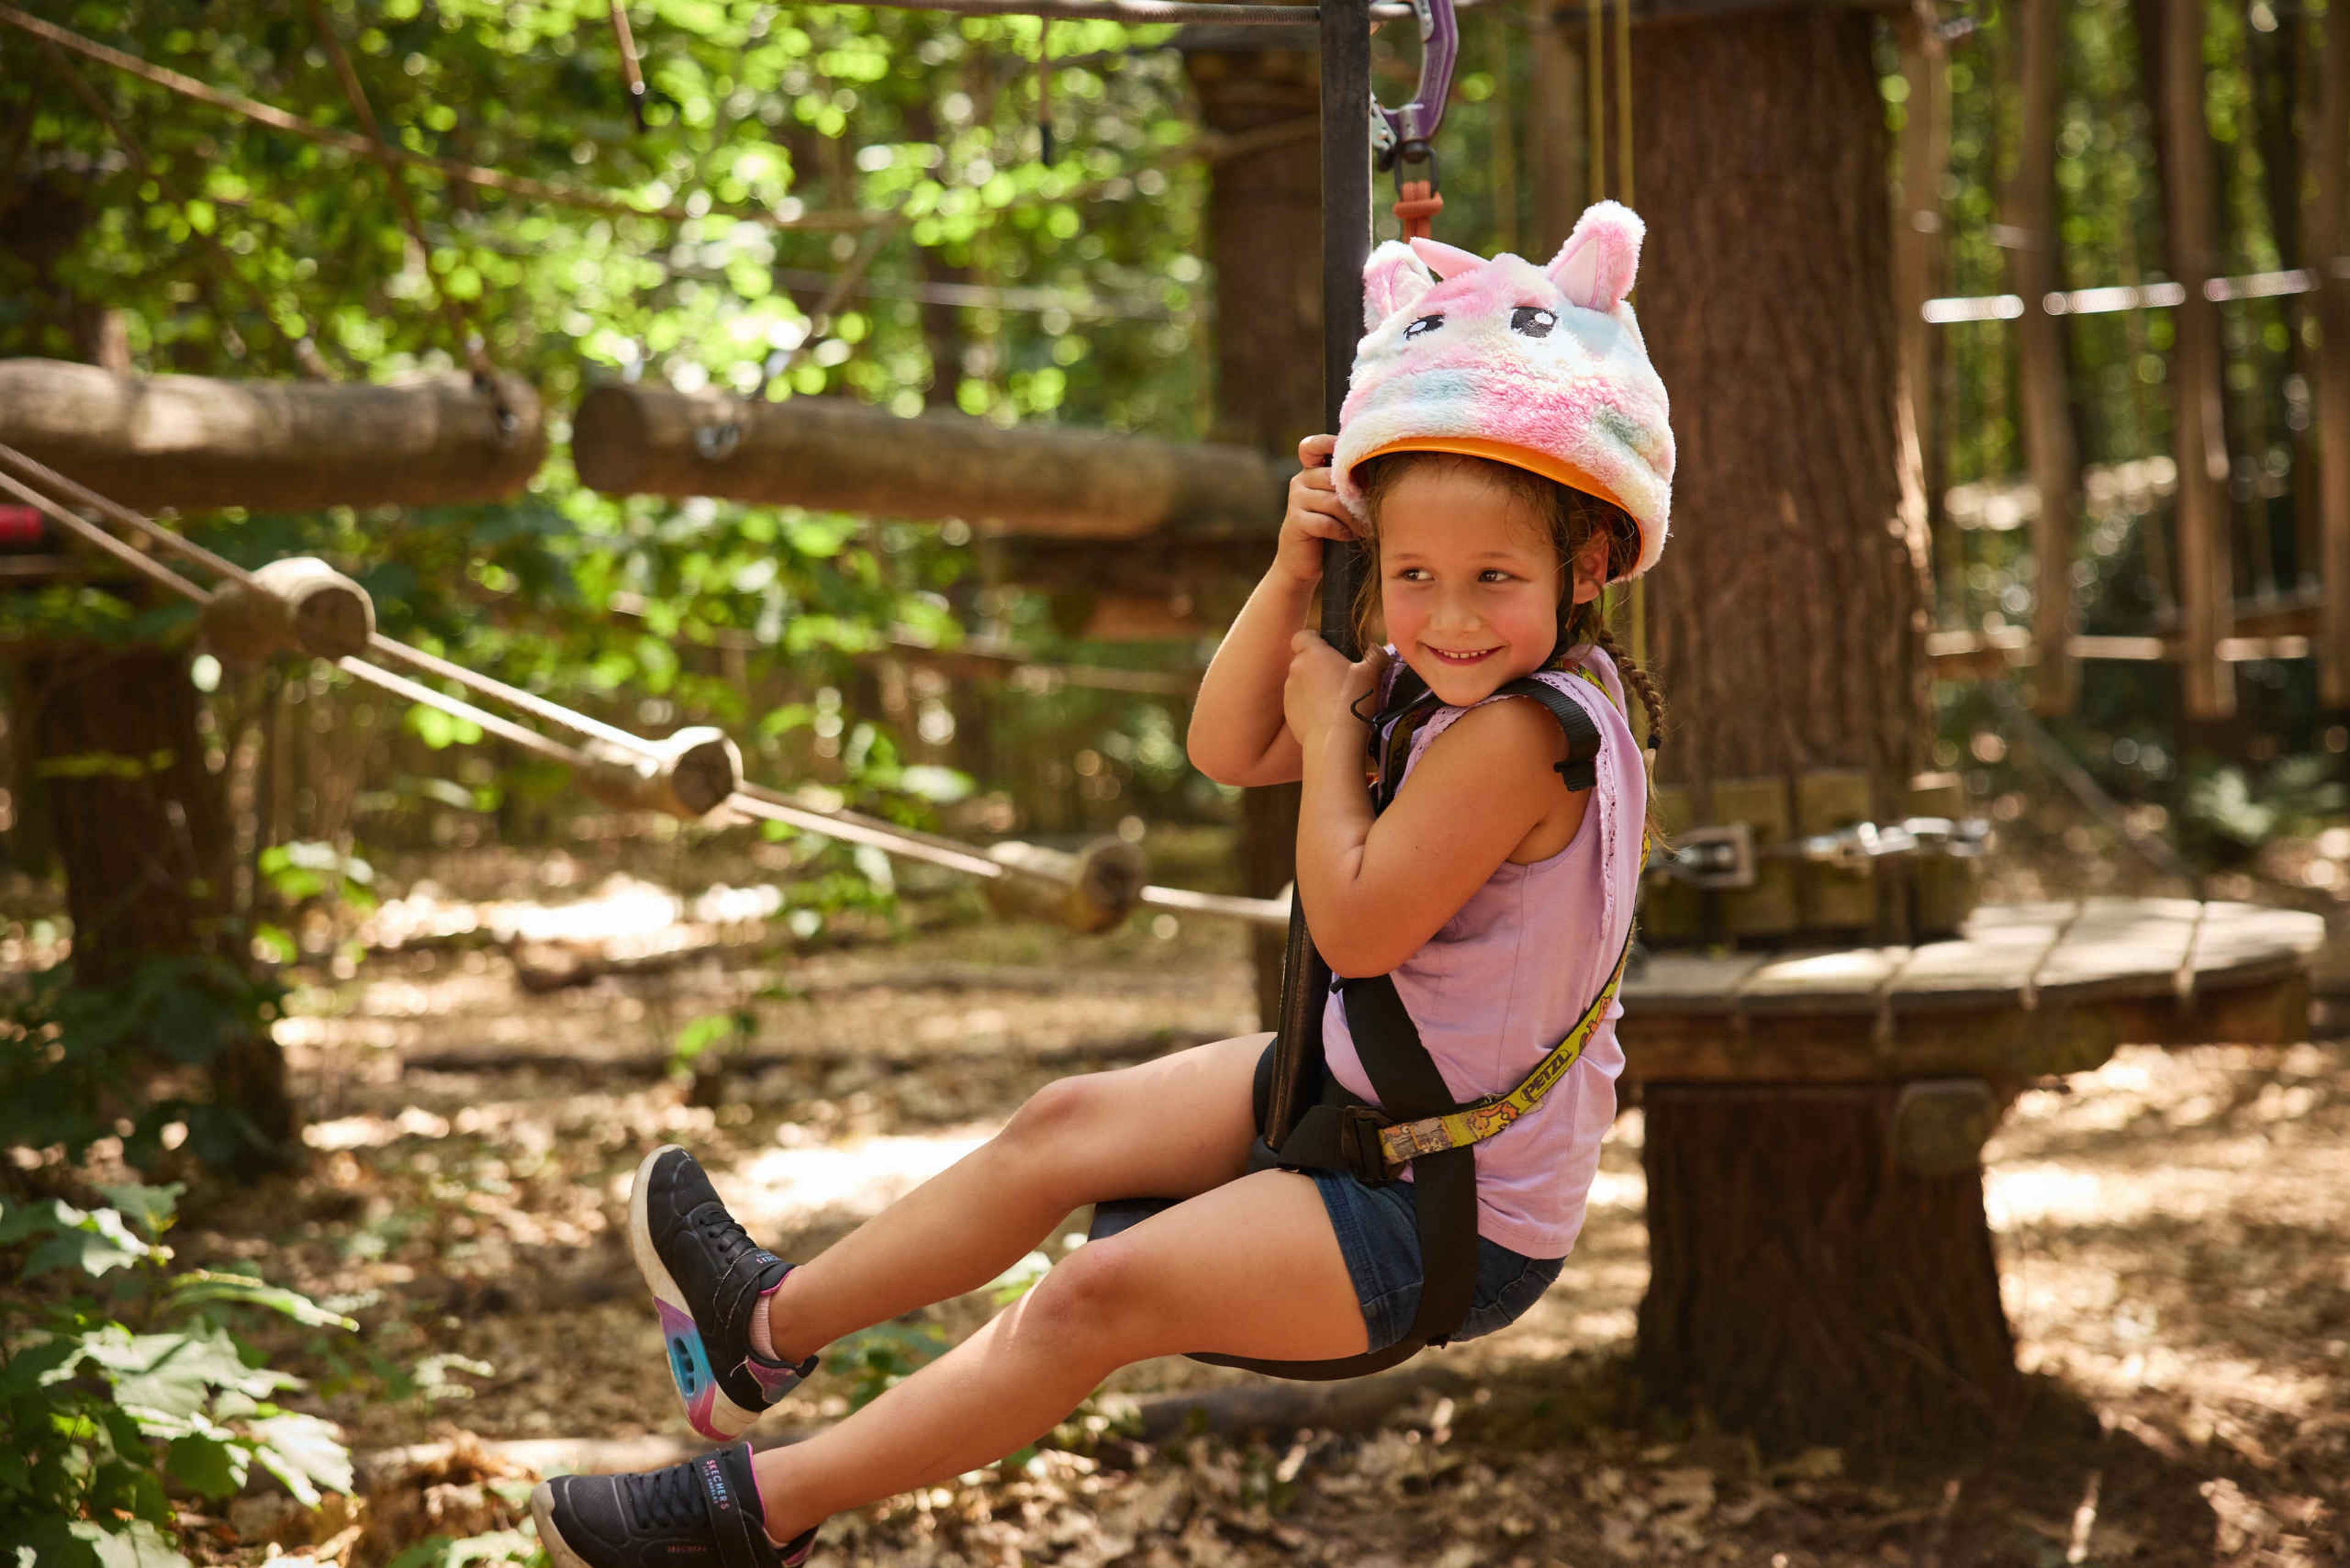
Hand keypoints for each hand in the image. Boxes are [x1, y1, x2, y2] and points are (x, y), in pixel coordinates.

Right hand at [1274, 434, 1359, 586]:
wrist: (1303, 560)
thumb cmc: (1329, 528)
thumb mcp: (1339, 501)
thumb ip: (1349, 484)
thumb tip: (1380, 468)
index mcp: (1311, 470)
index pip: (1312, 446)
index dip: (1327, 443)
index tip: (1350, 451)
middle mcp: (1300, 480)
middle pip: (1333, 477)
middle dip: (1355, 495)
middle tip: (1370, 509)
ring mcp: (1295, 500)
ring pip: (1332, 501)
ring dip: (1353, 517)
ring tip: (1365, 528)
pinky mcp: (1295, 521)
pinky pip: (1325, 522)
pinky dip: (1341, 530)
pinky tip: (1347, 536)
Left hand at [1284, 631, 1389, 753]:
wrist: (1334, 740)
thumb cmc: (1353, 701)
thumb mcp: (1371, 674)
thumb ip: (1375, 655)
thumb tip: (1377, 648)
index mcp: (1313, 653)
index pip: (1302, 636)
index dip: (1313, 640)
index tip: (1328, 649)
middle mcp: (1296, 669)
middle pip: (1303, 660)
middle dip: (1317, 666)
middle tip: (1339, 678)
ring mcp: (1289, 692)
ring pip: (1300, 682)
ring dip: (1312, 686)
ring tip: (1334, 700)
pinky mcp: (1288, 712)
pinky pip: (1299, 702)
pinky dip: (1308, 705)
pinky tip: (1326, 715)